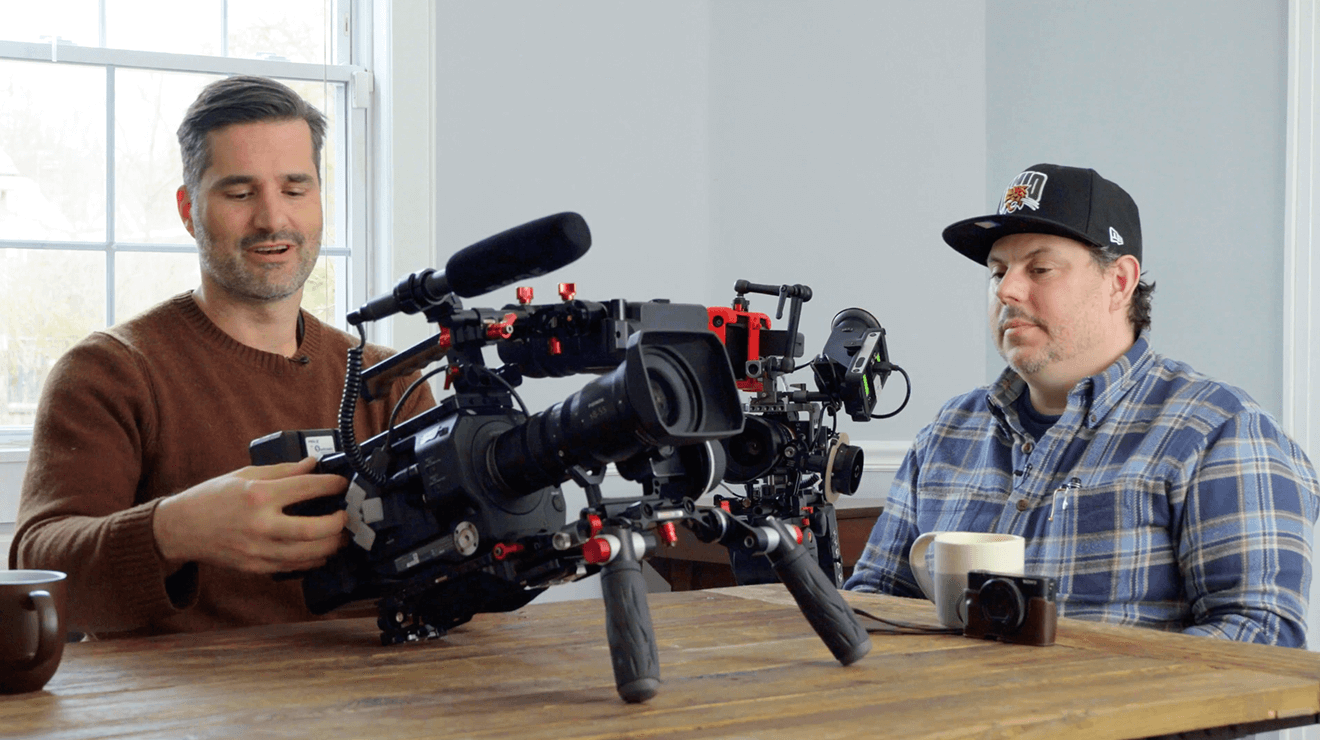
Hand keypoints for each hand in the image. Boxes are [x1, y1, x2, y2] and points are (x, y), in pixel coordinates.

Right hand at [152, 457, 349, 573]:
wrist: (181, 529)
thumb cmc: (211, 498)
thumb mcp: (245, 474)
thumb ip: (282, 471)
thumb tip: (312, 464)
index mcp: (258, 495)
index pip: (307, 488)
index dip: (331, 485)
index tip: (342, 483)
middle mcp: (260, 525)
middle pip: (314, 530)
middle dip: (338, 523)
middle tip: (345, 515)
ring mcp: (258, 550)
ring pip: (308, 554)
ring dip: (331, 545)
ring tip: (340, 535)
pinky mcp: (256, 567)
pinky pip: (293, 567)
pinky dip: (312, 560)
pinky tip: (320, 550)